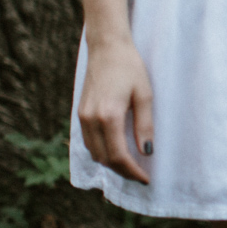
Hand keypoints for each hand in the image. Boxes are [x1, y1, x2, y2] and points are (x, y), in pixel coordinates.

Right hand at [79, 38, 153, 182]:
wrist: (107, 48)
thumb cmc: (130, 68)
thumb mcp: (145, 95)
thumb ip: (145, 125)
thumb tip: (146, 152)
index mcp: (108, 116)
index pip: (118, 155)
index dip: (132, 171)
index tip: (146, 179)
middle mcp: (90, 119)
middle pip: (104, 159)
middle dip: (123, 172)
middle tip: (141, 176)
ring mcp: (82, 117)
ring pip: (94, 153)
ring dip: (111, 164)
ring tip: (131, 167)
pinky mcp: (80, 113)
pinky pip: (88, 142)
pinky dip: (101, 152)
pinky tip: (116, 152)